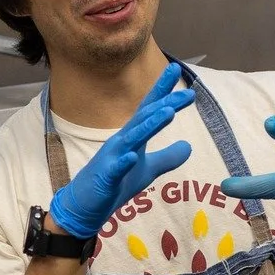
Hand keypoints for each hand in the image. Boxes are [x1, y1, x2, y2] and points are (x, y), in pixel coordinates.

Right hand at [47, 63, 193, 237]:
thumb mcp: (148, 170)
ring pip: (132, 138)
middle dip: (165, 104)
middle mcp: (122, 141)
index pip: (149, 109)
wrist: (85, 205)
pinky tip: (132, 157)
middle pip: (145, 118)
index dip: (163, 90)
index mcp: (132, 137)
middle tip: (187, 93)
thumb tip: (189, 146)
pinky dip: (124, 162)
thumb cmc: (115, 184)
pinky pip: (116, 169)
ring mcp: (112, 158)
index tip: (176, 70)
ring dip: (149, 125)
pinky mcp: (105, 178)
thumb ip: (167, 157)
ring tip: (167, 113)